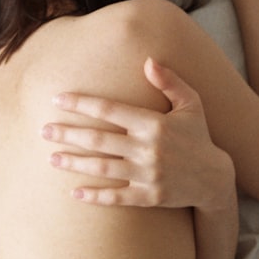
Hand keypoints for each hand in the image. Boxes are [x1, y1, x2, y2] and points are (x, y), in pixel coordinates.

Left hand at [42, 58, 234, 209]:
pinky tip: (74, 193)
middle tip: (43, 130)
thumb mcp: (191, 103)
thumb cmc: (197, 135)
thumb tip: (148, 60)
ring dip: (74, 163)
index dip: (82, 104)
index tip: (58, 100)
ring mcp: (148, 175)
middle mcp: (149, 149)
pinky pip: (116, 198)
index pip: (110, 110)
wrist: (214, 178)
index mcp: (155, 123)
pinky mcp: (149, 197)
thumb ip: (170, 81)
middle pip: (99, 139)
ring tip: (52, 158)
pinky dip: (95, 197)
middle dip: (68, 134)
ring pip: (103, 168)